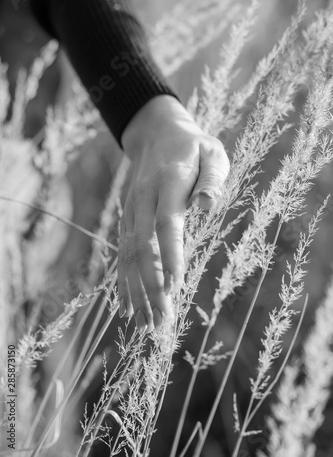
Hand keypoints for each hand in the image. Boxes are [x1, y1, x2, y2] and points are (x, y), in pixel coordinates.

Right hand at [118, 95, 229, 332]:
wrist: (156, 134)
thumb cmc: (193, 148)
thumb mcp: (212, 153)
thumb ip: (211, 179)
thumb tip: (208, 205)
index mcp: (168, 183)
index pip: (167, 223)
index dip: (170, 255)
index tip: (175, 287)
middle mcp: (143, 200)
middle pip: (143, 247)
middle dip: (151, 286)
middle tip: (160, 322)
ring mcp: (132, 211)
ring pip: (129, 256)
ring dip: (137, 292)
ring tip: (145, 325)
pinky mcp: (128, 220)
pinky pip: (122, 254)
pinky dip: (124, 282)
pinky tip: (127, 307)